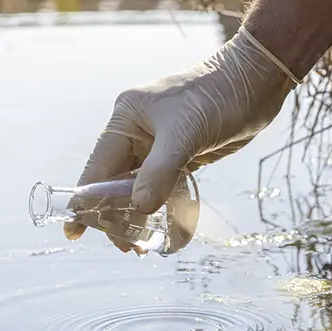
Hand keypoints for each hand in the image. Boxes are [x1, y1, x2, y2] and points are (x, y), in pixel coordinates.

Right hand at [63, 25, 298, 251]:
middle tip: (127, 247)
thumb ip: (160, 171)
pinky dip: (159, 206)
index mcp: (126, 119)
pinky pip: (161, 186)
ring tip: (141, 246)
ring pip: (138, 187)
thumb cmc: (217, 97)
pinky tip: (161, 227)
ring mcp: (158, 145)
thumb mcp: (186, 133)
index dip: (86, 201)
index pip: (98, 167)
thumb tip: (138, 208)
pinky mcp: (181, 155)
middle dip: (115, 215)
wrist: (256, 83)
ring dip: (137, 215)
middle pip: (114, 182)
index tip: (74, 232)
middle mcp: (136, 133)